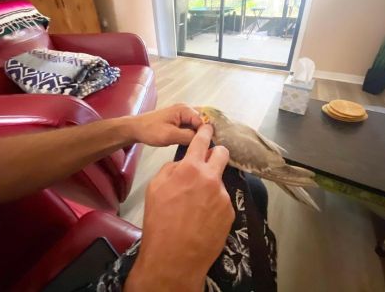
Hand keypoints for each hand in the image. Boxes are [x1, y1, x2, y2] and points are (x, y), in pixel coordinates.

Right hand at [124, 125, 233, 291]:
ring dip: (211, 185)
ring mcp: (223, 196)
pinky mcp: (229, 212)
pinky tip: (203, 218)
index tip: (209, 127)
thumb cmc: (159, 221)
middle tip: (208, 161)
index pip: (202, 141)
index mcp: (190, 169)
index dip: (206, 131)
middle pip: (223, 154)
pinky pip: (222, 201)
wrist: (174, 257)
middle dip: (216, 153)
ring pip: (220, 181)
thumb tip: (183, 164)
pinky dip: (214, 204)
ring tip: (196, 205)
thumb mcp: (155, 188)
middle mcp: (211, 178)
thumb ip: (171, 169)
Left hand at [131, 103, 202, 146]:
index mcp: (185, 109)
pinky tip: (195, 143)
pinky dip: (194, 133)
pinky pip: (192, 126)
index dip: (207, 134)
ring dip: (200, 133)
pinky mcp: (179, 120)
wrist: (135, 129)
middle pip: (203, 120)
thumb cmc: (151, 131)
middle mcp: (186, 109)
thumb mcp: (170, 136)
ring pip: (198, 124)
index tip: (208, 147)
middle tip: (207, 147)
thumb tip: (203, 139)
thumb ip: (188, 136)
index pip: (204, 121)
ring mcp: (183, 114)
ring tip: (203, 147)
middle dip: (206, 132)